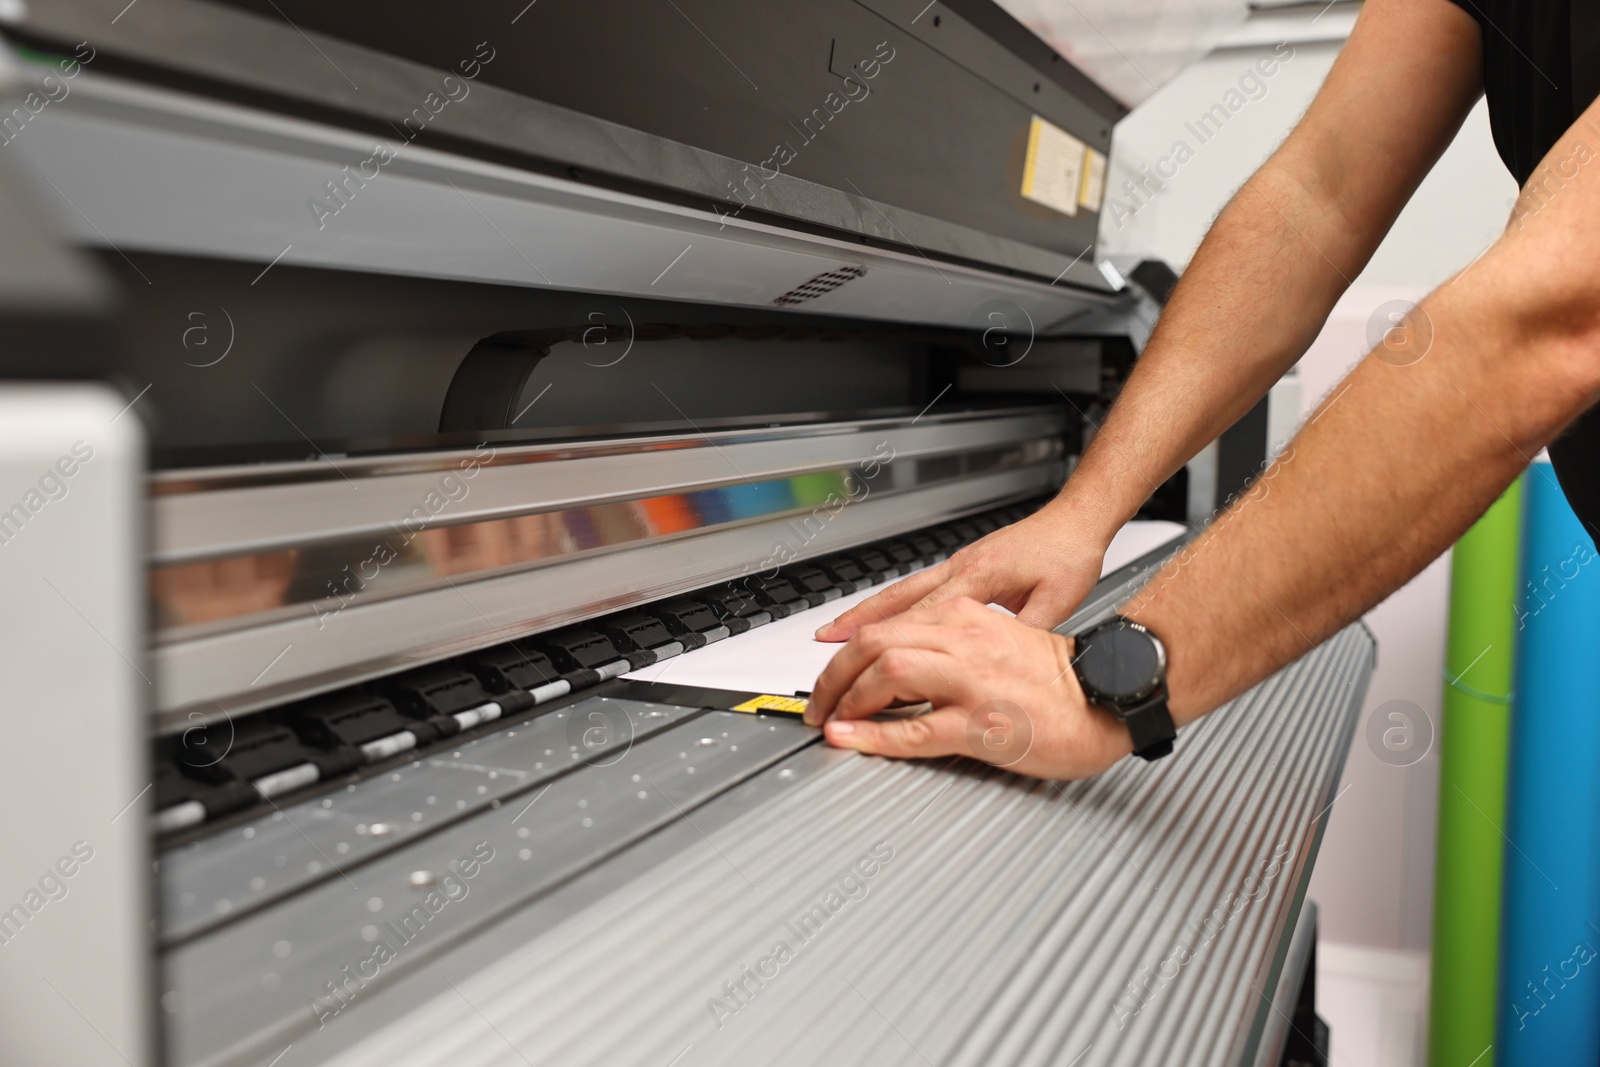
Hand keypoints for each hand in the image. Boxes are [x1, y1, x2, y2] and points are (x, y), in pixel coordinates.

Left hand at [803, 598, 1133, 779]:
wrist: (1105, 697)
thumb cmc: (1055, 676)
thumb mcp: (993, 639)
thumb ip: (945, 643)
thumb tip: (892, 665)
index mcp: (964, 616)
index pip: (886, 625)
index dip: (846, 653)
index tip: (829, 676)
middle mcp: (964, 640)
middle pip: (875, 644)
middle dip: (833, 675)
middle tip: (816, 702)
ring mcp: (973, 682)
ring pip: (887, 675)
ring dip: (847, 698)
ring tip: (828, 719)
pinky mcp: (984, 723)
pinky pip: (915, 729)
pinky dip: (874, 735)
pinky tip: (852, 738)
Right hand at [813, 503, 1109, 640]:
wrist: (1077, 520)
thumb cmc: (1069, 555)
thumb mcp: (1057, 603)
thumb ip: (1023, 634)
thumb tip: (1002, 662)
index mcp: (979, 578)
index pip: (923, 615)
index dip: (888, 640)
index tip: (858, 659)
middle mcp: (961, 568)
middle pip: (898, 599)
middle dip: (858, 622)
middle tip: (825, 643)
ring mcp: (960, 564)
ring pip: (902, 590)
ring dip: (868, 611)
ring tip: (837, 630)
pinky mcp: (966, 564)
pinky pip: (917, 586)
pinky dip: (893, 603)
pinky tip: (883, 616)